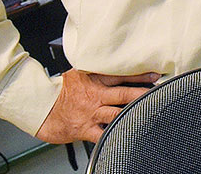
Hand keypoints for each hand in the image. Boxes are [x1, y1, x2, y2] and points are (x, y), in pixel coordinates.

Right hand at [35, 69, 159, 142]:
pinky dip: (115, 134)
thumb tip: (115, 67)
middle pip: (124, 93)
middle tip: (159, 92)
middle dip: (143, 93)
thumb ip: (97, 73)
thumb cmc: (60, 92)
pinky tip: (127, 134)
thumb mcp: (78, 75)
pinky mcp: (85, 128)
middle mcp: (95, 95)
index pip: (121, 75)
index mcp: (94, 80)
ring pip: (118, 112)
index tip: (155, 75)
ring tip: (149, 112)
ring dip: (134, 112)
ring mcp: (91, 113)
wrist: (40, 107)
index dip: (140, 75)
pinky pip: (103, 134)